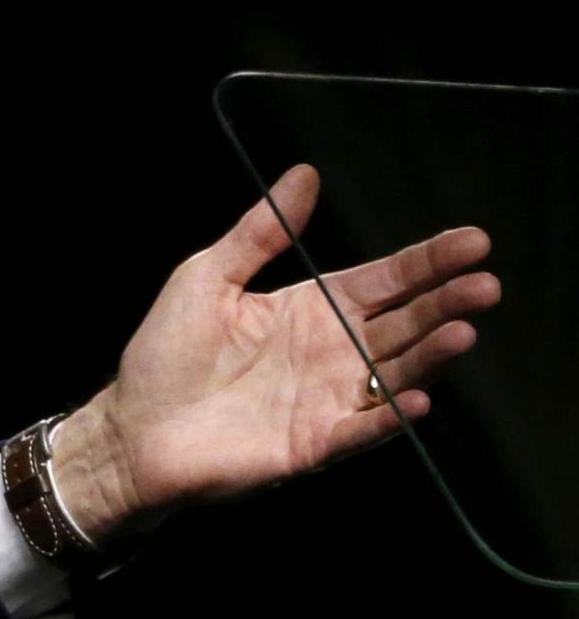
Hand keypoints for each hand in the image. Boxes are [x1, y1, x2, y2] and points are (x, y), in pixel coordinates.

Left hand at [54, 164, 497, 541]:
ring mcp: (328, 399)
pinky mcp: (313, 444)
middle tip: (486, 284)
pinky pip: (359, 430)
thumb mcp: (207, 277)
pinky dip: (386, 418)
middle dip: (446, 303)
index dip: (427, 261)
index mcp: (312, 309)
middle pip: (404, 323)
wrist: (132, 428)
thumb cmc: (166, 353)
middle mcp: (333, 353)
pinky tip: (414, 399)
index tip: (473, 241)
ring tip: (463, 332)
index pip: (384, 280)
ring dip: (430, 355)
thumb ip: (259, 232)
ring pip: (395, 374)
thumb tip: (303, 174)